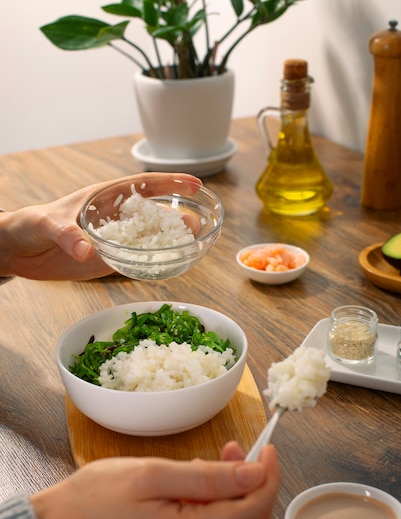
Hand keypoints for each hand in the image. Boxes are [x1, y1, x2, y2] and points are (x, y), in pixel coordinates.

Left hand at [0, 172, 200, 280]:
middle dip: (175, 217)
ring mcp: (113, 241)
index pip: (142, 185)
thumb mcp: (47, 223)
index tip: (193, 184)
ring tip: (190, 245)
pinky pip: (135, 262)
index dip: (169, 183)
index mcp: (103, 198)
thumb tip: (88, 251)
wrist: (18, 251)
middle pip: (151, 214)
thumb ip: (67, 234)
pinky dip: (153, 264)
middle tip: (195, 225)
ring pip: (147, 239)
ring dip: (169, 242)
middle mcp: (113, 218)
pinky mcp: (107, 262)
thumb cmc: (30, 225)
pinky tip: (168, 266)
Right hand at [31, 443, 279, 518]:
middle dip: (251, 484)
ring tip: (217, 461)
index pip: (251, 513)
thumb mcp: (154, 473)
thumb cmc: (98, 494)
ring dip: (234, 494)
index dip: (267, 479)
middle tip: (237, 449)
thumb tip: (255, 474)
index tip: (267, 450)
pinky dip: (218, 509)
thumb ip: (210, 477)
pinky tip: (202, 486)